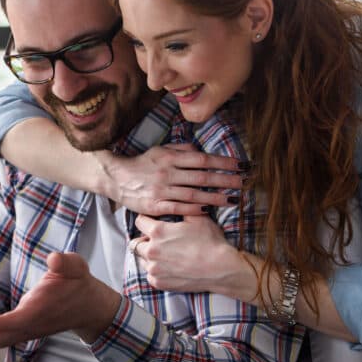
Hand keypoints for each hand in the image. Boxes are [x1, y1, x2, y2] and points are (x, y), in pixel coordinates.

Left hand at [0, 252, 121, 355]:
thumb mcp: (76, 267)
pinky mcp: (27, 329)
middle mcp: (35, 322)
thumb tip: (54, 259)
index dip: (2, 323)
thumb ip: (65, 262)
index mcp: (43, 307)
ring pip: (6, 339)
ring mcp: (31, 328)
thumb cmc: (79, 283)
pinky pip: (7, 337)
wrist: (89, 307)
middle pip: (8, 335)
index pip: (21, 318)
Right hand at [95, 144, 243, 216]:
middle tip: (245, 182)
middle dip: (226, 180)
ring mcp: (161, 190)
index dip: (223, 162)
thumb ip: (181, 150)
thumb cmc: (142, 164)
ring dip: (215, 198)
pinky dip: (194, 210)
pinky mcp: (155, 206)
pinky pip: (178, 209)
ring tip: (233, 199)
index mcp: (170, 158)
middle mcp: (167, 173)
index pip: (202, 159)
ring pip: (194, 195)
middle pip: (202, 177)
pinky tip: (208, 211)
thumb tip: (200, 150)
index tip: (240, 165)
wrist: (116, 178)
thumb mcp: (160, 151)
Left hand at [130, 213, 254, 301]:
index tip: (152, 223)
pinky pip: (150, 275)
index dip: (146, 220)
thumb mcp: (198, 218)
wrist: (221, 269)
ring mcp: (154, 268)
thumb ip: (181, 209)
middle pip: (136, 242)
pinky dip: (156, 271)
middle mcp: (151, 250)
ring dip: (149, 257)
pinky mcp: (158, 282)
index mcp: (157, 231)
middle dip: (145, 240)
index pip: (139, 221)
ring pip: (142, 259)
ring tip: (165, 255)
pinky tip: (168, 268)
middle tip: (159, 241)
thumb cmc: (211, 242)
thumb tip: (176, 202)